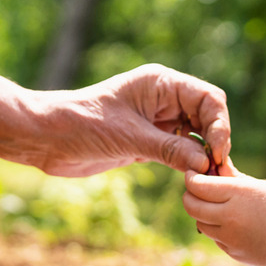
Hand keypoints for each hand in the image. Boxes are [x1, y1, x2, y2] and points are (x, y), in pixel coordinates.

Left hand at [0, 64, 229, 175]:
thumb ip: (168, 148)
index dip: (219, 124)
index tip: (216, 152)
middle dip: (216, 142)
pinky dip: (188, 165)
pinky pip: (178, 152)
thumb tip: (204, 162)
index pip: (207, 98)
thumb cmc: (81, 125)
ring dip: (204, 157)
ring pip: (195, 137)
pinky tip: (194, 182)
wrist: (45, 138)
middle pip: (207, 117)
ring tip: (211, 181)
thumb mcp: (127, 137)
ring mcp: (156, 121)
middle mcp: (162, 99)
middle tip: (220, 173)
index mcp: (160, 83)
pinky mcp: (147, 143)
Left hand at [182, 163, 265, 265]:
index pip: (197, 185)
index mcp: (237, 194)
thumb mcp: (259, 185)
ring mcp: (230, 237)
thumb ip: (233, 178)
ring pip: (201, 224)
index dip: (191, 178)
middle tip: (196, 190)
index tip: (194, 174)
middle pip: (192, 206)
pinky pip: (216, 239)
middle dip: (190, 196)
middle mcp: (229, 216)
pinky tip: (232, 224)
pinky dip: (217, 230)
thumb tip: (214, 168)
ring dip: (202, 214)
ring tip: (216, 207)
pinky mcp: (235, 252)